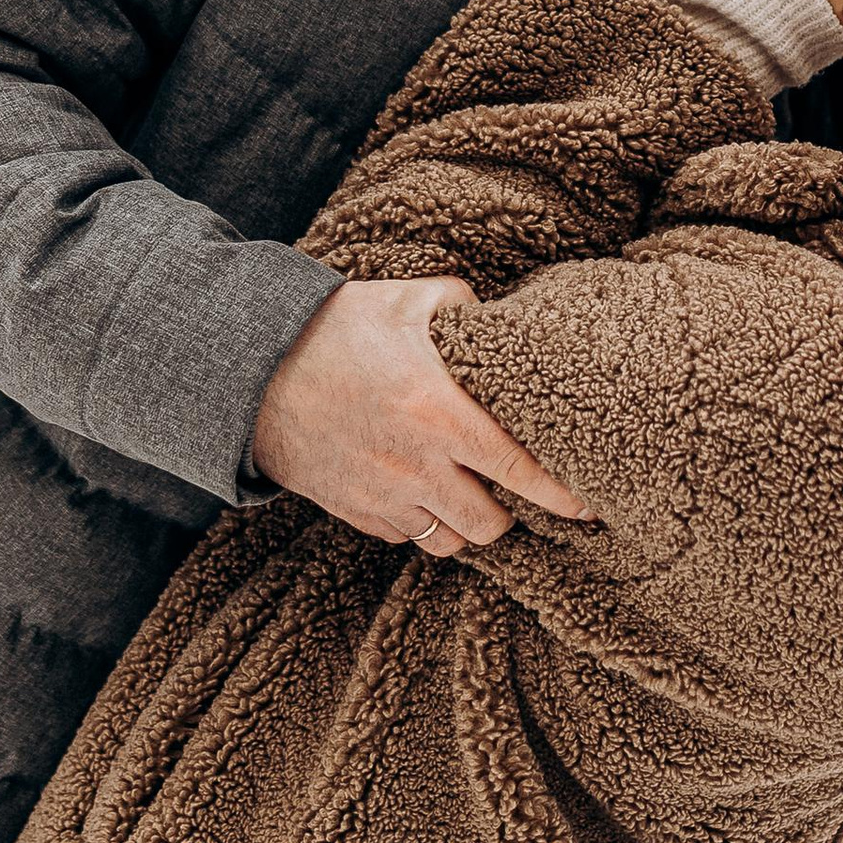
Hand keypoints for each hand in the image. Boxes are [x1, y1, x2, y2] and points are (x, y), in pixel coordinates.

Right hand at [249, 275, 588, 550]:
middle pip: (492, 522)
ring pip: (451, 541)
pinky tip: (425, 494)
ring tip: (471, 495)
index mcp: (440, 413)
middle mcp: (416, 466)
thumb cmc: (334, 329)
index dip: (564, 495)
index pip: (522, 470)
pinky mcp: (354, 511)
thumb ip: (464, 307)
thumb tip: (501, 319)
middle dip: (512, 512)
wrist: (252, 369)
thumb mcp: (407, 300)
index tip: (590, 505)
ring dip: (468, 523)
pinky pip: (407, 538)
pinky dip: (424, 525)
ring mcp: (383, 495)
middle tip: (516, 489)